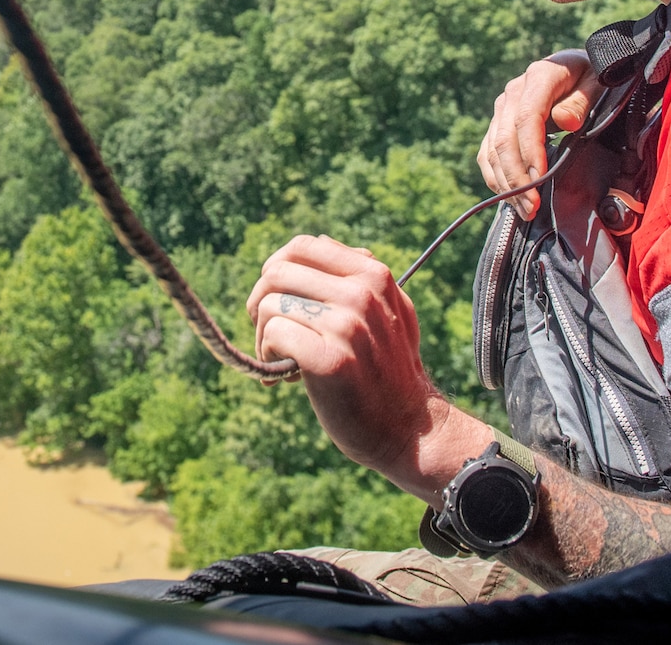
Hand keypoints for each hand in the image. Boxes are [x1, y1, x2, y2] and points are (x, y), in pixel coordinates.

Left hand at [246, 235, 490, 497]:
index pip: (301, 246)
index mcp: (373, 274)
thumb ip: (358, 276)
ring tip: (283, 361)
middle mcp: (362, 293)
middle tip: (272, 335)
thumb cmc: (389, 370)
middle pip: (275, 272)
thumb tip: (318, 241)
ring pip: (269, 304)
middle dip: (260, 304)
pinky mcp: (331, 360)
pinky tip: (287, 377)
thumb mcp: (390, 311)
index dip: (276, 270)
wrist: (410, 429)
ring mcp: (348, 325)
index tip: (280, 301)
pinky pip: (275, 335)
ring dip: (263, 335)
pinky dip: (268, 356)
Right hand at [478, 50, 601, 218]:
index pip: (527, 117)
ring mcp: (502, 108)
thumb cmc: (592, 77)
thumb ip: (582, 101)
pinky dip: (496, 178)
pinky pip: (488, 154)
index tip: (540, 177)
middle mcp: (513, 92)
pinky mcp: (498, 124)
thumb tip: (565, 121)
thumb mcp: (597, 82)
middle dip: (517, 177)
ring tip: (525, 210)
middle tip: (532, 206)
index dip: (531, 150)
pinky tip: (510, 198)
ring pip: (493, 151)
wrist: (576, 67)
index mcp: (539, 77)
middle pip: (504, 139)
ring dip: (506, 184)